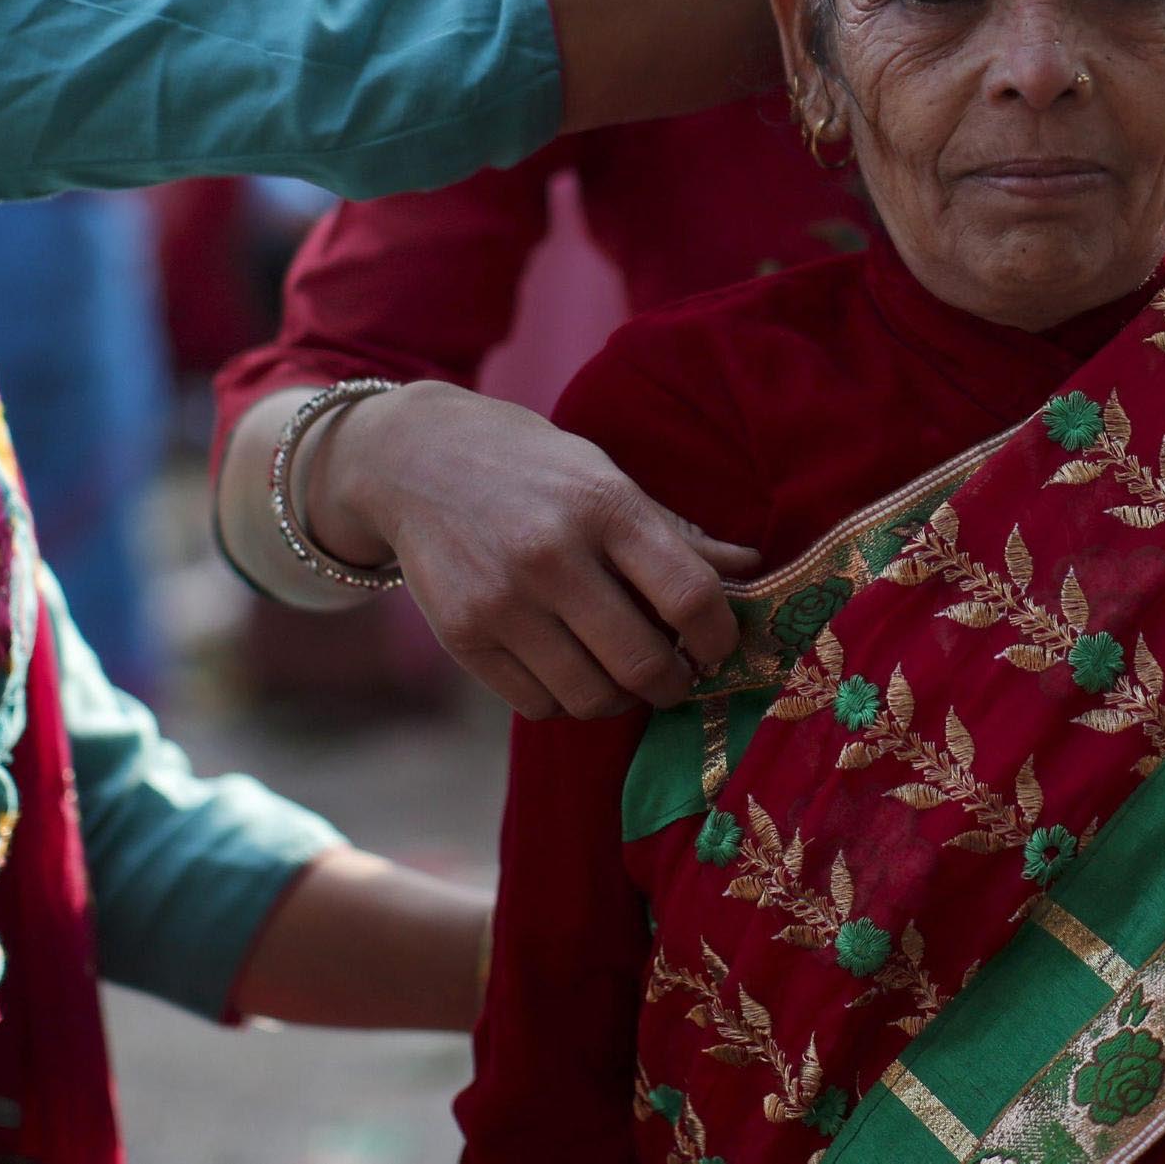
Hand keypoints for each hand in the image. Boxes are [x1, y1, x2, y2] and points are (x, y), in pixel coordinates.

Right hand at [308, 382, 761, 719]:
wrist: (414, 459)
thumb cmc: (531, 467)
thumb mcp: (605, 476)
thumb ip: (674, 532)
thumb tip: (750, 568)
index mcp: (604, 505)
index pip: (690, 596)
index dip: (720, 636)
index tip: (719, 644)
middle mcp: (552, 554)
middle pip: (644, 662)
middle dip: (675, 682)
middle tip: (677, 672)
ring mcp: (503, 601)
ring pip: (592, 697)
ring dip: (621, 697)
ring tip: (623, 672)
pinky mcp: (464, 636)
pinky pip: (538, 704)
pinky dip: (565, 700)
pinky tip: (568, 667)